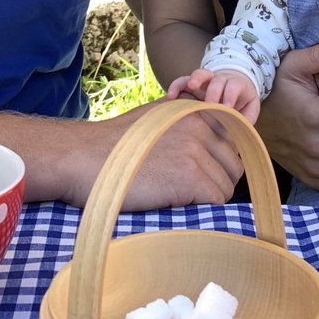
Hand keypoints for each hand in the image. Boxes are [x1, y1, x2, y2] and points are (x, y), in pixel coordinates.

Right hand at [87, 102, 244, 211]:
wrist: (85, 158)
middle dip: (217, 180)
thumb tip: (213, 139)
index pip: (233, 139)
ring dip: (208, 197)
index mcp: (194, 110)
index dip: (222, 160)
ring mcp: (196, 150)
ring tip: (178, 197)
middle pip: (233, 164)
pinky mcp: (190, 177)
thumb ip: (186, 120)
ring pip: (225, 185)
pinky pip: (215, 200)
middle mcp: (200, 125)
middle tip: (191, 191)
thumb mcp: (156, 117)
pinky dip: (201, 208)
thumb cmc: (116, 144)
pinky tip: (175, 203)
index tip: (206, 173)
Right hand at [167, 69, 260, 120]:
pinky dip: (176, 86)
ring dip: (195, 79)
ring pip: (200, 74)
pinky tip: (170, 96)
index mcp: (237, 85)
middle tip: (210, 104)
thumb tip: (240, 128)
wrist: (234, 89)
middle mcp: (221, 80)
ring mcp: (206, 81)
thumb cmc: (242, 103)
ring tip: (190, 86)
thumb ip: (247, 118)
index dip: (230, 94)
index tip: (227, 107)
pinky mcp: (192, 85)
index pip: (234, 85)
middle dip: (213, 91)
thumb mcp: (249, 109)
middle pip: (217, 80)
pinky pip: (183, 81)